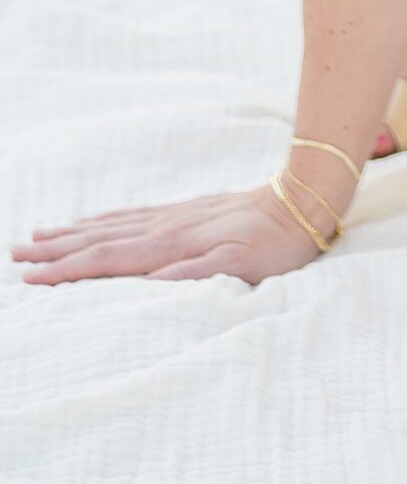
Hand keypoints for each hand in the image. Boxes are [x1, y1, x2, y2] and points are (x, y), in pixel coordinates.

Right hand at [11, 181, 327, 286]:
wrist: (301, 200)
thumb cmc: (274, 244)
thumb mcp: (240, 267)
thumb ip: (196, 275)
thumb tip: (151, 282)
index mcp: (172, 246)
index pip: (109, 259)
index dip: (68, 270)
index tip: (31, 277)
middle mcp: (165, 228)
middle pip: (99, 239)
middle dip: (56, 250)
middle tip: (15, 255)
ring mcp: (173, 216)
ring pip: (111, 224)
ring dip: (72, 232)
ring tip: (38, 237)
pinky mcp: (184, 211)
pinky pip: (131, 215)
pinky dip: (103, 219)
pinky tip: (91, 221)